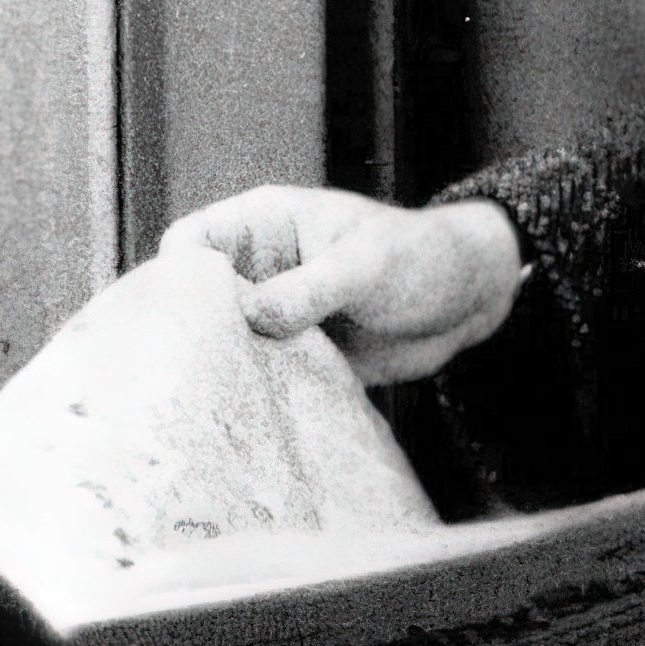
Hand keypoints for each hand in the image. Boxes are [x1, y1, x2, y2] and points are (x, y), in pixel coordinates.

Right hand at [161, 186, 525, 385]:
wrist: (468, 299)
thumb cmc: (421, 257)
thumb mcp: (364, 267)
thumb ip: (307, 291)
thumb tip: (250, 318)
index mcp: (262, 225)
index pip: (191, 244)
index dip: (176, 280)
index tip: (181, 323)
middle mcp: (258, 269)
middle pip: (196, 301)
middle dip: (191, 336)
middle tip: (191, 378)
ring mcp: (273, 314)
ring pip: (224, 344)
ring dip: (223, 371)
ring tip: (218, 406)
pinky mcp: (293, 354)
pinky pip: (259, 375)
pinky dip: (254, 394)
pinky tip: (253, 420)